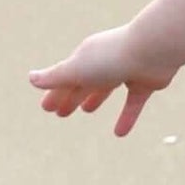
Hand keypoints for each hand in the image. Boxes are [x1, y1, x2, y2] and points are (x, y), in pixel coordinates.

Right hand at [26, 25, 176, 137]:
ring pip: (106, 88)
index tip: (47, 109)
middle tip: (61, 114)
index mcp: (86, 57)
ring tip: (87, 111)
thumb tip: (31, 78)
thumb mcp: (77, 69)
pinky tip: (119, 133)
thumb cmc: (111, 58)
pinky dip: (126, 117)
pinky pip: (133, 104)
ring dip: (95, 99)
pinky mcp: (145, 83)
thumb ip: (55, 76)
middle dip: (71, 96)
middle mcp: (105, 63)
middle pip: (84, 83)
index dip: (55, 94)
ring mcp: (125, 72)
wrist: (153, 50)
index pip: (65, 78)